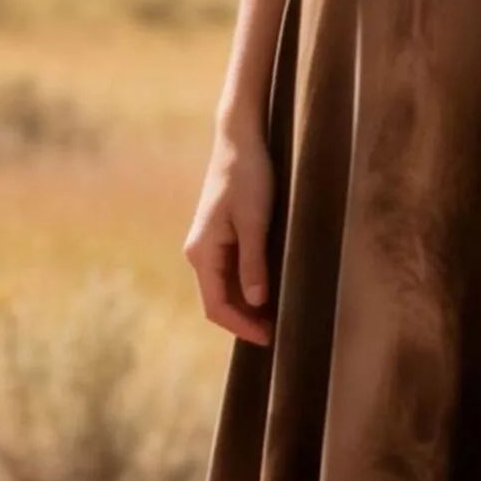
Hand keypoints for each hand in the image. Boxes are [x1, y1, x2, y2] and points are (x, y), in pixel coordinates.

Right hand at [183, 123, 275, 345]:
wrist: (240, 140)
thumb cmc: (248, 177)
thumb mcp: (255, 221)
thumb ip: (254, 262)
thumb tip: (255, 302)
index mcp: (202, 252)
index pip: (216, 306)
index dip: (242, 327)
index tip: (270, 339)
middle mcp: (199, 253)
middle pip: (219, 301)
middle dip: (246, 321)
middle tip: (281, 333)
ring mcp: (209, 246)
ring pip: (226, 289)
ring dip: (249, 307)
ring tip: (280, 317)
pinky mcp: (221, 237)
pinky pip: (232, 273)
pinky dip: (249, 288)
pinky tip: (272, 293)